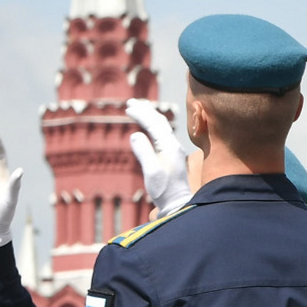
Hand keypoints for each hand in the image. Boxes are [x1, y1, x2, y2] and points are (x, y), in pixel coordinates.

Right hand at [125, 100, 196, 214]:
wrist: (178, 204)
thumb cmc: (164, 191)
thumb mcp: (151, 172)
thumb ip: (144, 152)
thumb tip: (135, 134)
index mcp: (170, 147)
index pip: (155, 124)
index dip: (142, 114)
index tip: (128, 108)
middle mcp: (174, 146)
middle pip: (160, 122)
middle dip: (146, 110)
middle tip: (130, 103)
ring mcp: (174, 151)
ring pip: (162, 127)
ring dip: (150, 116)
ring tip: (138, 109)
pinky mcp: (172, 156)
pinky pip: (162, 135)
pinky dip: (153, 126)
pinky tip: (147, 126)